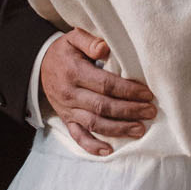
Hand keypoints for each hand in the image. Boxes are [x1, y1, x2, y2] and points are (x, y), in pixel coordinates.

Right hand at [40, 27, 157, 157]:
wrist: (40, 65)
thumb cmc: (64, 51)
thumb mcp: (73, 38)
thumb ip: (89, 41)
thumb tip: (105, 48)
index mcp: (74, 72)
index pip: (105, 84)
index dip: (127, 90)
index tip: (146, 94)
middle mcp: (71, 94)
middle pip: (103, 106)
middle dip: (129, 111)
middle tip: (150, 112)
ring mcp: (68, 110)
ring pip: (95, 124)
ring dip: (119, 129)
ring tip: (140, 129)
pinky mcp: (66, 120)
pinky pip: (78, 137)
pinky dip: (93, 146)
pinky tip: (109, 151)